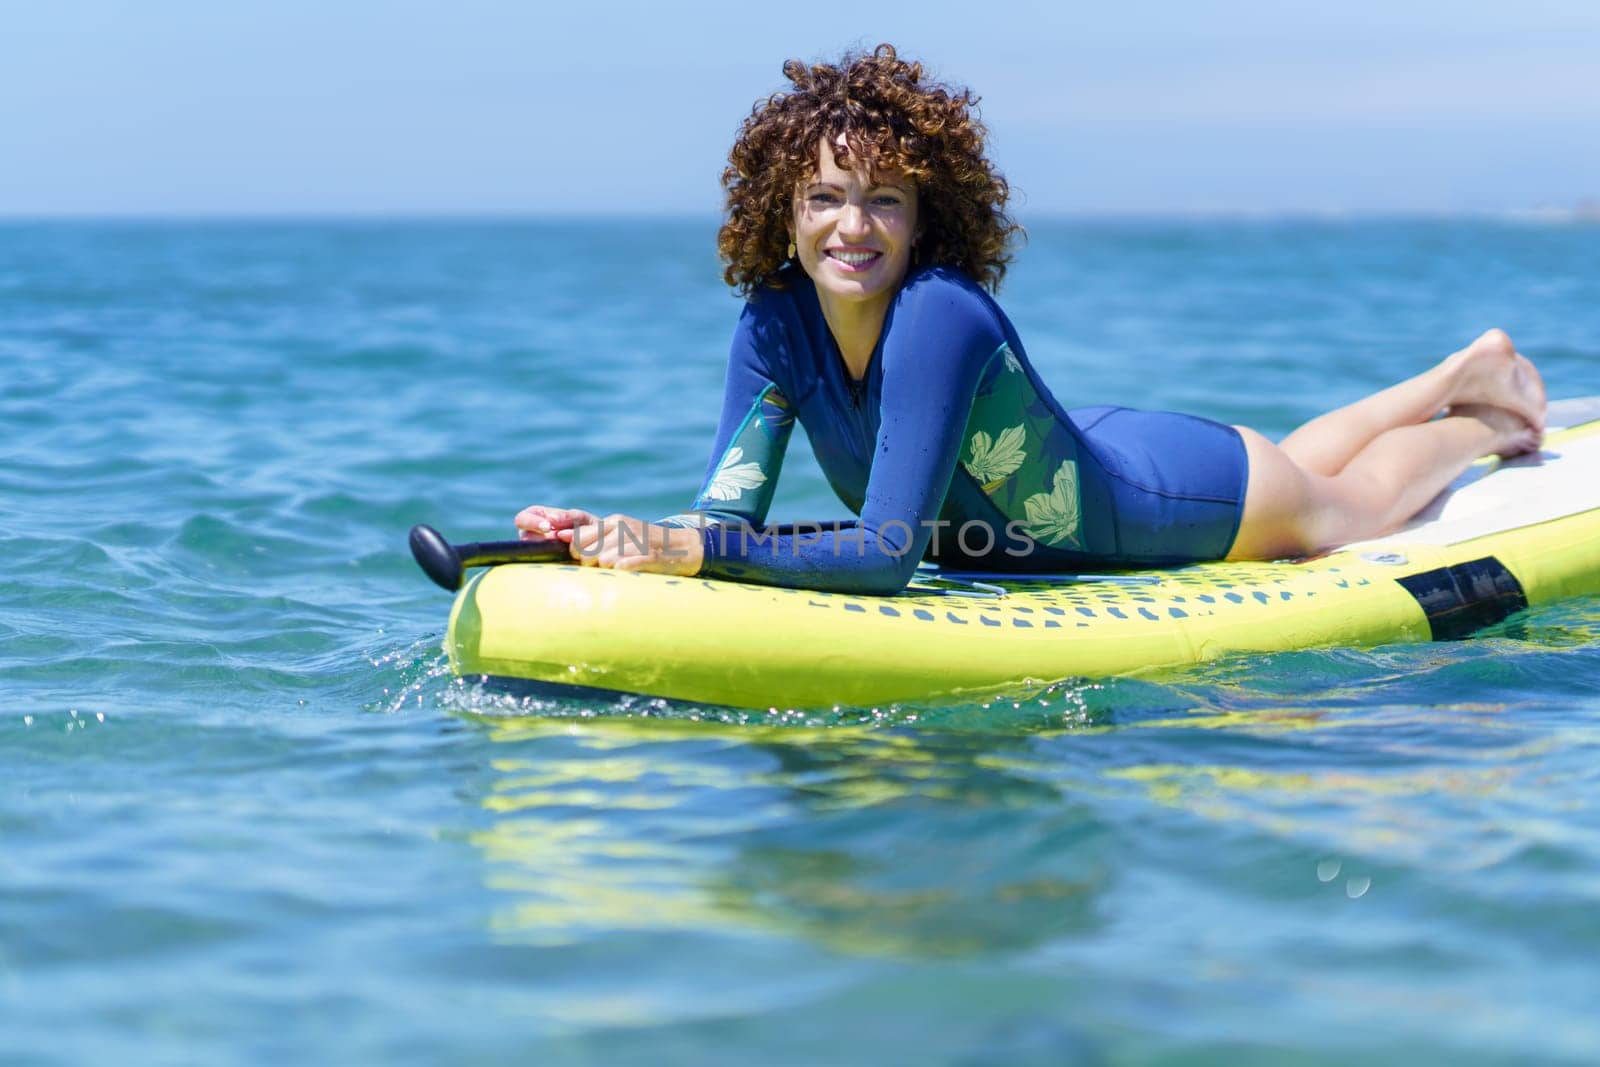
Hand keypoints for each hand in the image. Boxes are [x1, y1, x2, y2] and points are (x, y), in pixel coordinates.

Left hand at [515, 506, 702, 575]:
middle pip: (586, 552)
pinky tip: (629, 574)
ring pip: (603, 562)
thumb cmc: (647, 546)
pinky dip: (622, 575)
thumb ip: (595, 538)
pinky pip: (622, 568)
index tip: (587, 563)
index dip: (578, 556)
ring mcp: (635, 541)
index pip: (577, 540)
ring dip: (608, 573)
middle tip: (607, 570)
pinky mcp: (648, 556)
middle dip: (591, 565)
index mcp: (614, 522)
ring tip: (622, 572)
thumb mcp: (622, 535)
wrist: (684, 548)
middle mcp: (622, 528)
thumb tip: (562, 539)